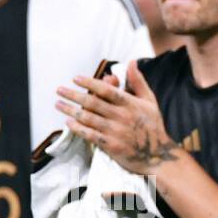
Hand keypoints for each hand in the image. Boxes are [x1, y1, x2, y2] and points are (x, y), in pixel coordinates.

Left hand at [56, 60, 177, 175]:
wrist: (158, 156)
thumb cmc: (153, 126)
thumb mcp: (149, 101)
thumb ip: (138, 82)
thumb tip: (131, 62)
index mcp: (130, 103)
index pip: (106, 90)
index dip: (89, 83)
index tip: (75, 78)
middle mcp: (121, 116)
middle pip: (92, 102)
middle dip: (73, 95)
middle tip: (59, 90)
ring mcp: (115, 131)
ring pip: (88, 118)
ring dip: (71, 110)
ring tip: (58, 104)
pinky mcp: (111, 146)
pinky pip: (90, 135)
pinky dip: (78, 128)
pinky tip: (68, 123)